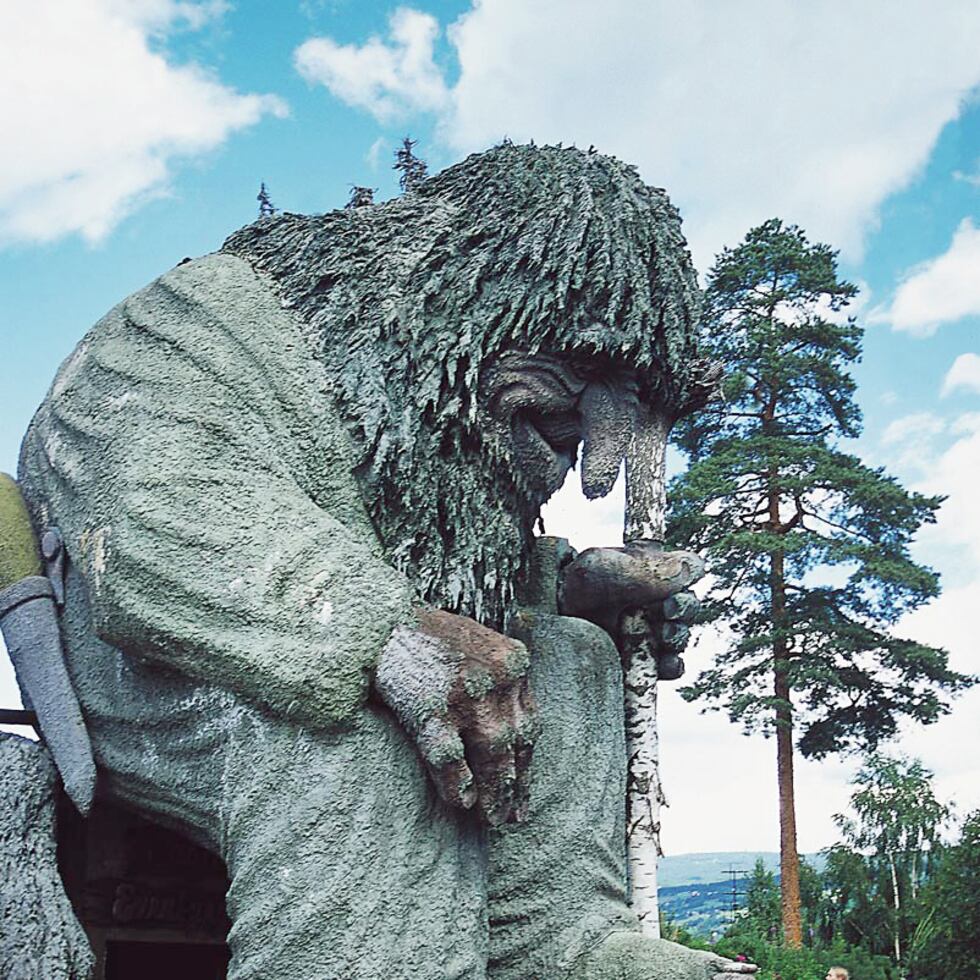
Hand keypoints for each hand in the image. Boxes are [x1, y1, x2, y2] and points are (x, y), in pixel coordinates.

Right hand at [373, 609, 538, 825]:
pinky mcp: (433, 708)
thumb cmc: (427, 640)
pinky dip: (456, 782)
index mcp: (513, 661)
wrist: (380, 621)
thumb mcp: (477, 649)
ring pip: (492, 753)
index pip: (529, 722)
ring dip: (492, 791)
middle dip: (512, 783)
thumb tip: (509, 740)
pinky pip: (451, 756)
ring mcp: (467, 692)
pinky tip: (460, 802)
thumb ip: (499, 684)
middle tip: (511, 816)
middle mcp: (498, 676)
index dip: (526, 760)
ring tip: (490, 818)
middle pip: (514, 741)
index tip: (524, 790)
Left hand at [559, 542, 703, 676]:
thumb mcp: (603, 567)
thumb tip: (699, 567)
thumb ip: (651, 567)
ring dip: (680, 637)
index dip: (686, 585)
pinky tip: (664, 663)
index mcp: (647, 571)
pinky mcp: (639, 659)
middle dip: (685, 611)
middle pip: (687, 607)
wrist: (549, 619)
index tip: (671, 596)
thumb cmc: (571, 585)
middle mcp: (650, 599)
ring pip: (681, 636)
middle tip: (669, 613)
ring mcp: (645, 630)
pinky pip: (669, 667)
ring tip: (665, 637)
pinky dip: (673, 666)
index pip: (686, 575)